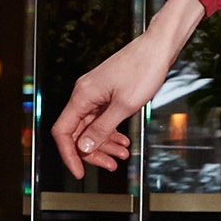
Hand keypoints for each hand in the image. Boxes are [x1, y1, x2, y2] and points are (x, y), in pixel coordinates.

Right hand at [51, 0, 205, 177]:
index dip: (69, 154)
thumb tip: (84, 148)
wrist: (158, 48)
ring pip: (92, 126)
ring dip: (105, 143)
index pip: (63, 132)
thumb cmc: (143, 69)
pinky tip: (122, 141)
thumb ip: (102, 128)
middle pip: (78, 132)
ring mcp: (95, 93)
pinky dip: (110, 131)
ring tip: (122, 155)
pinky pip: (102, 118)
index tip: (80, 171)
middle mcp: (84, 94)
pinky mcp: (106, 93)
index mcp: (82, 96)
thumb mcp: (125, 105)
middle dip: (93, 152)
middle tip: (111, 165)